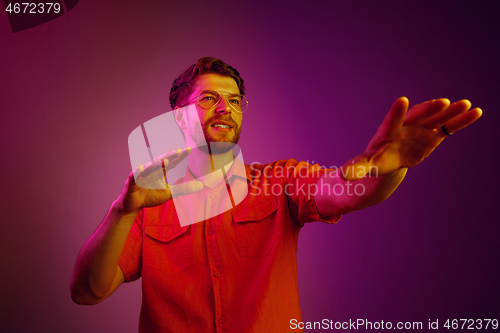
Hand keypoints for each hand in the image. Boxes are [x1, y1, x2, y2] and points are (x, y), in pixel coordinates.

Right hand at [116, 147, 202, 214]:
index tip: (190, 149)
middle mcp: (152, 170)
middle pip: (161, 161)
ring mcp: (141, 175)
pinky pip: (134, 176)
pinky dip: (137, 172)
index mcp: (161, 171)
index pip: (172, 162)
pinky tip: (141, 167)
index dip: (180, 156)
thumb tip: (202, 185)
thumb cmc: (151, 195)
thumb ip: (184, 188)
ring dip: (157, 164)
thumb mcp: (170, 193)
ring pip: (149, 168)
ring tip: (165, 160)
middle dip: (170, 155)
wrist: (133, 205)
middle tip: (179, 150)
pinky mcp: (131, 182)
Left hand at [342, 97, 481, 179]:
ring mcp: (421, 129)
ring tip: (467, 105)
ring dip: (451, 112)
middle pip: (418, 115)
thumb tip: (341, 175)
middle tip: (443, 102)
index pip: (391, 120)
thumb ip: (355, 168)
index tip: (402, 100)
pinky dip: (461, 121)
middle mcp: (406, 126)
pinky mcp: (433, 135)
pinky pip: (449, 127)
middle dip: (429, 109)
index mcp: (387, 132)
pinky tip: (476, 112)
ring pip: (436, 118)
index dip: (396, 112)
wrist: (389, 160)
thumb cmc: (374, 160)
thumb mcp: (364, 166)